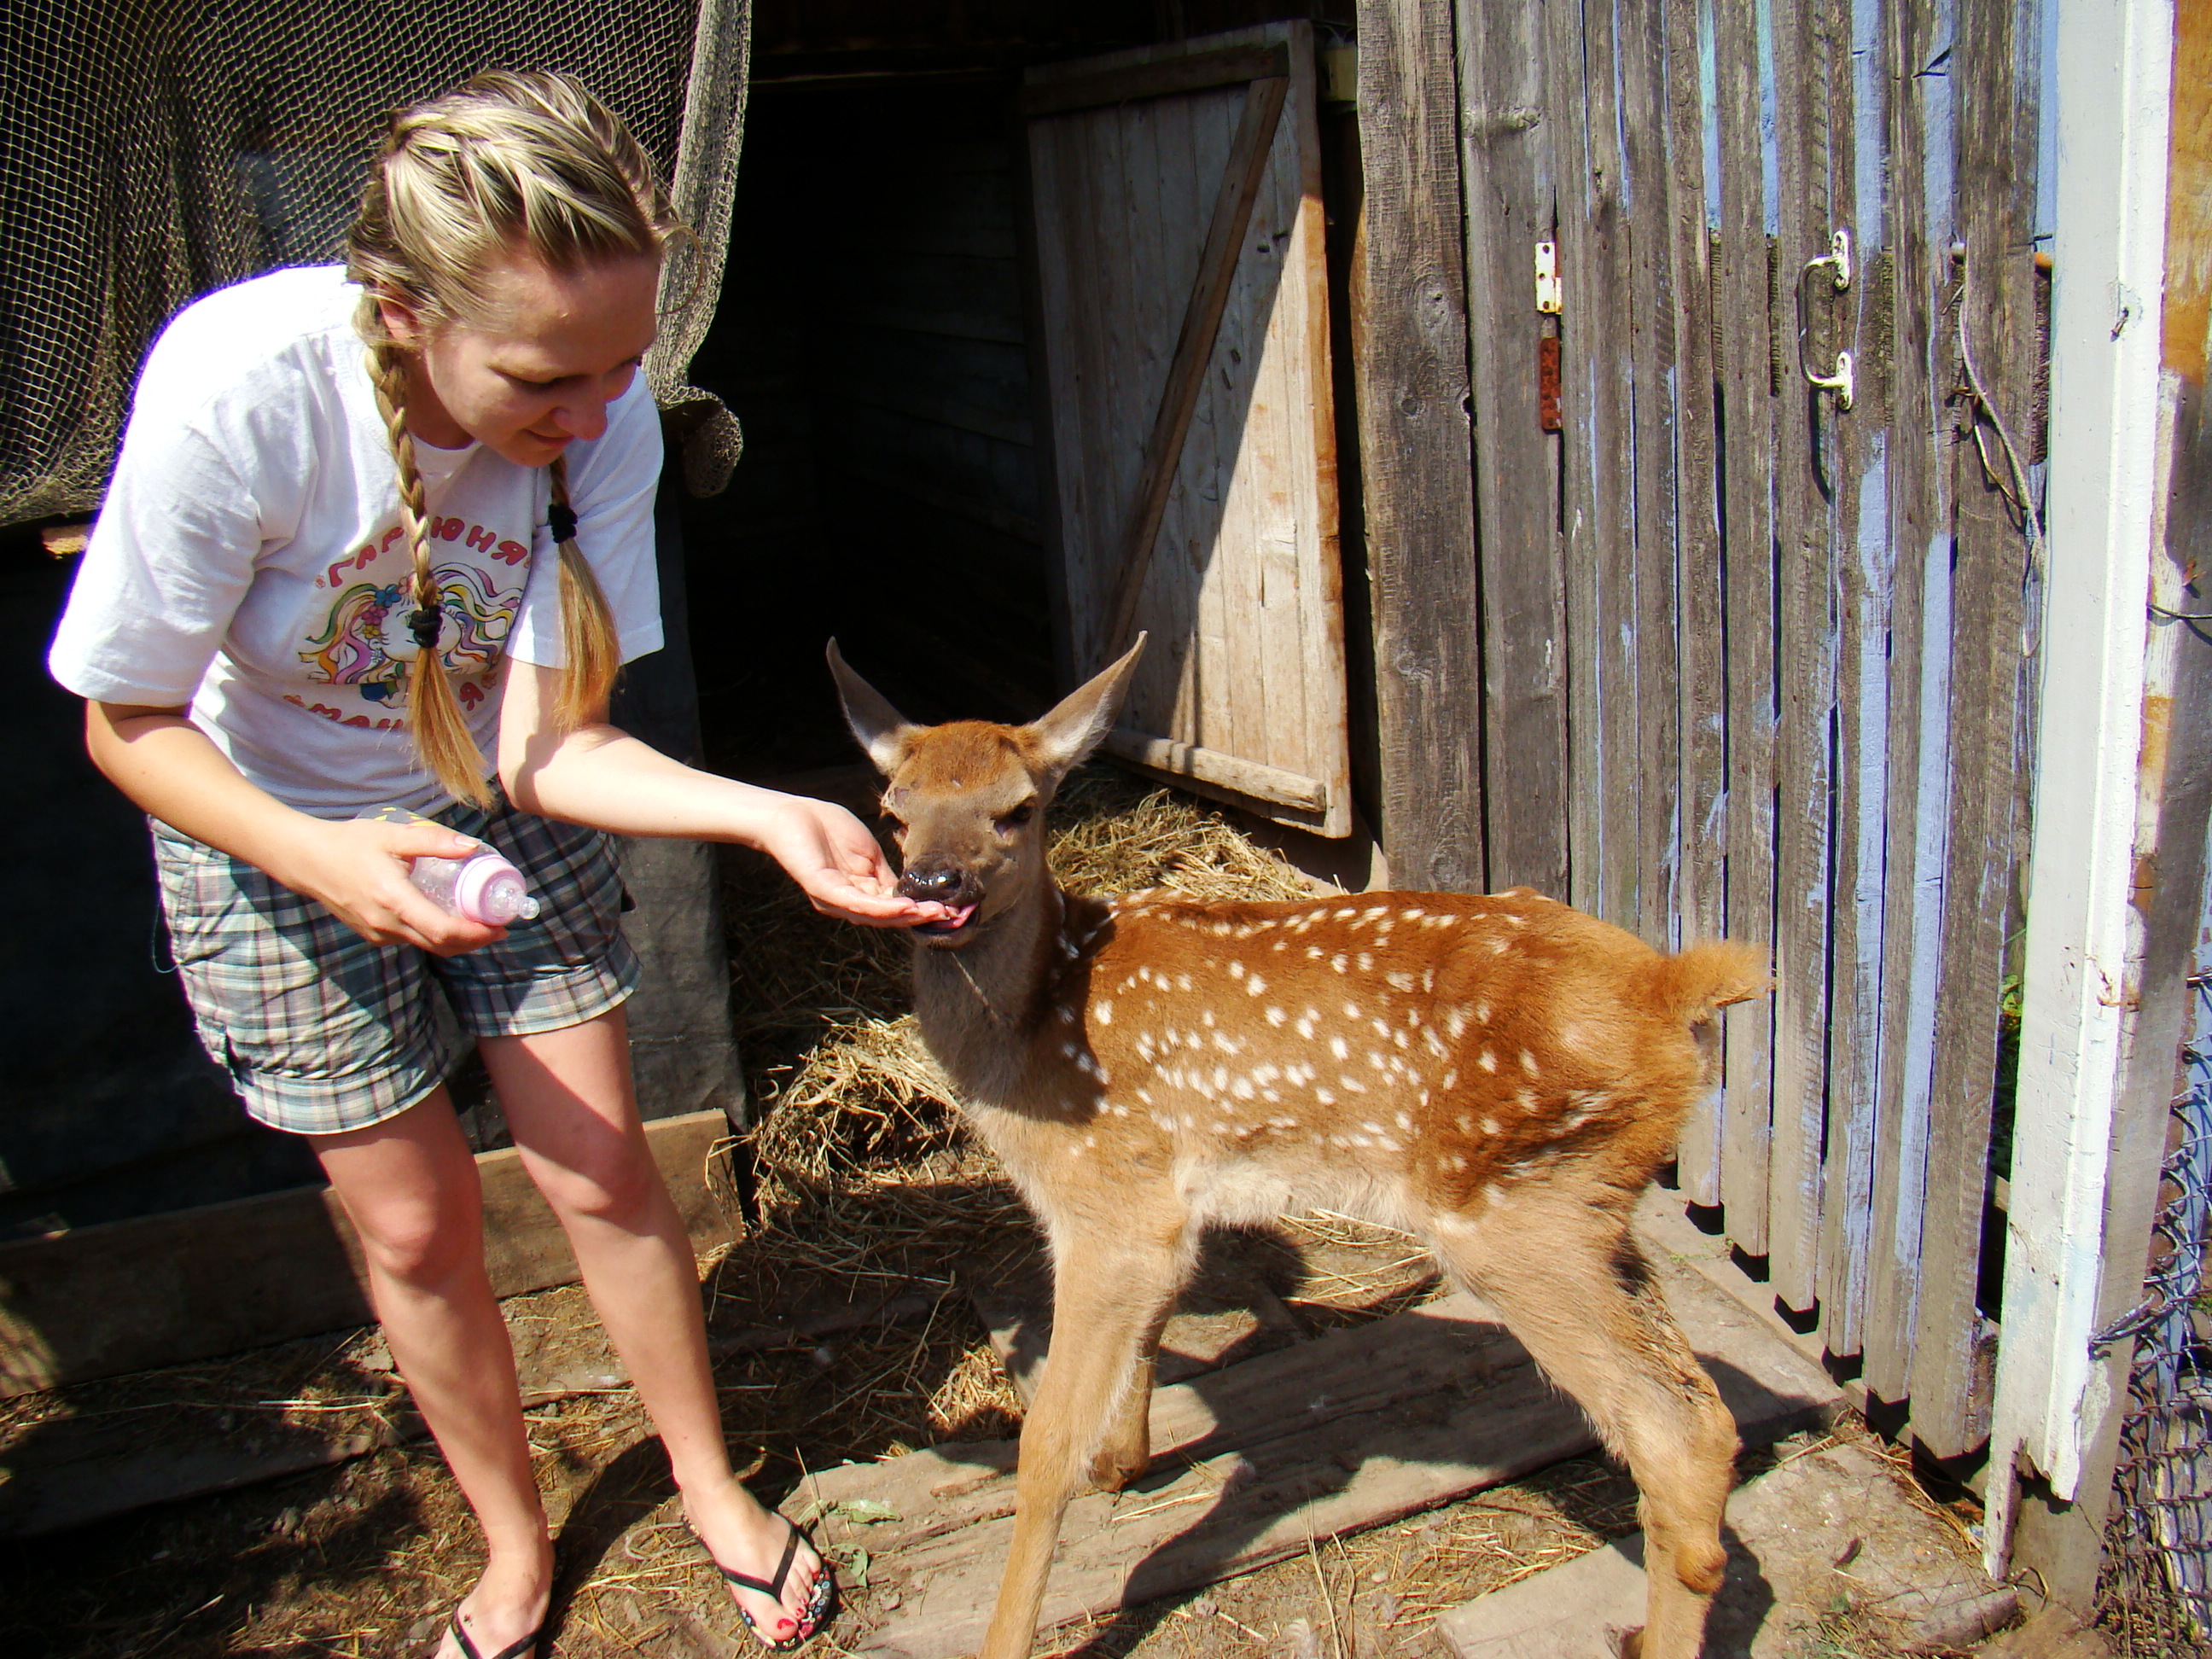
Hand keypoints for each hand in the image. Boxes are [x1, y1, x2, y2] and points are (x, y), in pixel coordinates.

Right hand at [270, 817, 508, 955]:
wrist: (304, 860)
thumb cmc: (348, 843)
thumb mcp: (393, 836)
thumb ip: (434, 842)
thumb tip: (473, 846)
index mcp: (394, 900)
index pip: (443, 930)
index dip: (476, 934)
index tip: (499, 926)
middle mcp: (386, 924)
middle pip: (440, 945)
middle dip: (474, 941)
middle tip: (498, 928)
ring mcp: (377, 933)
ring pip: (426, 946)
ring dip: (456, 940)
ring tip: (479, 924)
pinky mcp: (372, 934)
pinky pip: (411, 940)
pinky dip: (434, 936)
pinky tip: (447, 920)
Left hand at [753, 795, 951, 928]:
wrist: (792, 814)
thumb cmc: (826, 828)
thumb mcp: (868, 854)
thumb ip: (885, 875)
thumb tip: (909, 894)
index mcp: (859, 892)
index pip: (892, 908)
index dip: (920, 910)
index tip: (949, 910)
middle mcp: (847, 902)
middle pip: (887, 918)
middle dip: (919, 917)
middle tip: (949, 916)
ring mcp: (834, 898)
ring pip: (874, 916)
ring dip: (905, 916)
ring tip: (932, 913)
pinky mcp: (822, 888)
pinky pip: (855, 903)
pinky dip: (881, 908)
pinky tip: (903, 906)